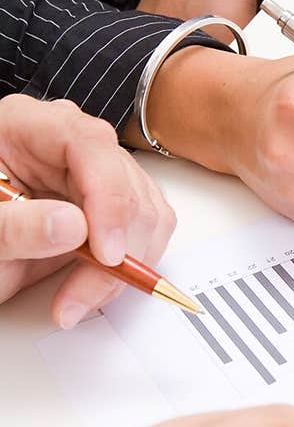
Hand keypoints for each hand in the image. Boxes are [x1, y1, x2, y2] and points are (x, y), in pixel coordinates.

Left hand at [0, 95, 174, 325]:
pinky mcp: (106, 211)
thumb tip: (74, 226)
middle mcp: (67, 146)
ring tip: (75, 300)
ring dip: (124, 267)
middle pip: (125, 183)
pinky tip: (89, 290)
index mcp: (26, 126)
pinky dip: (126, 271)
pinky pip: (143, 234)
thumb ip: (15, 227)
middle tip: (79, 296)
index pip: (89, 144)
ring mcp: (91, 178)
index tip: (105, 252)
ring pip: (145, 213)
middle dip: (116, 247)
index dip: (108, 198)